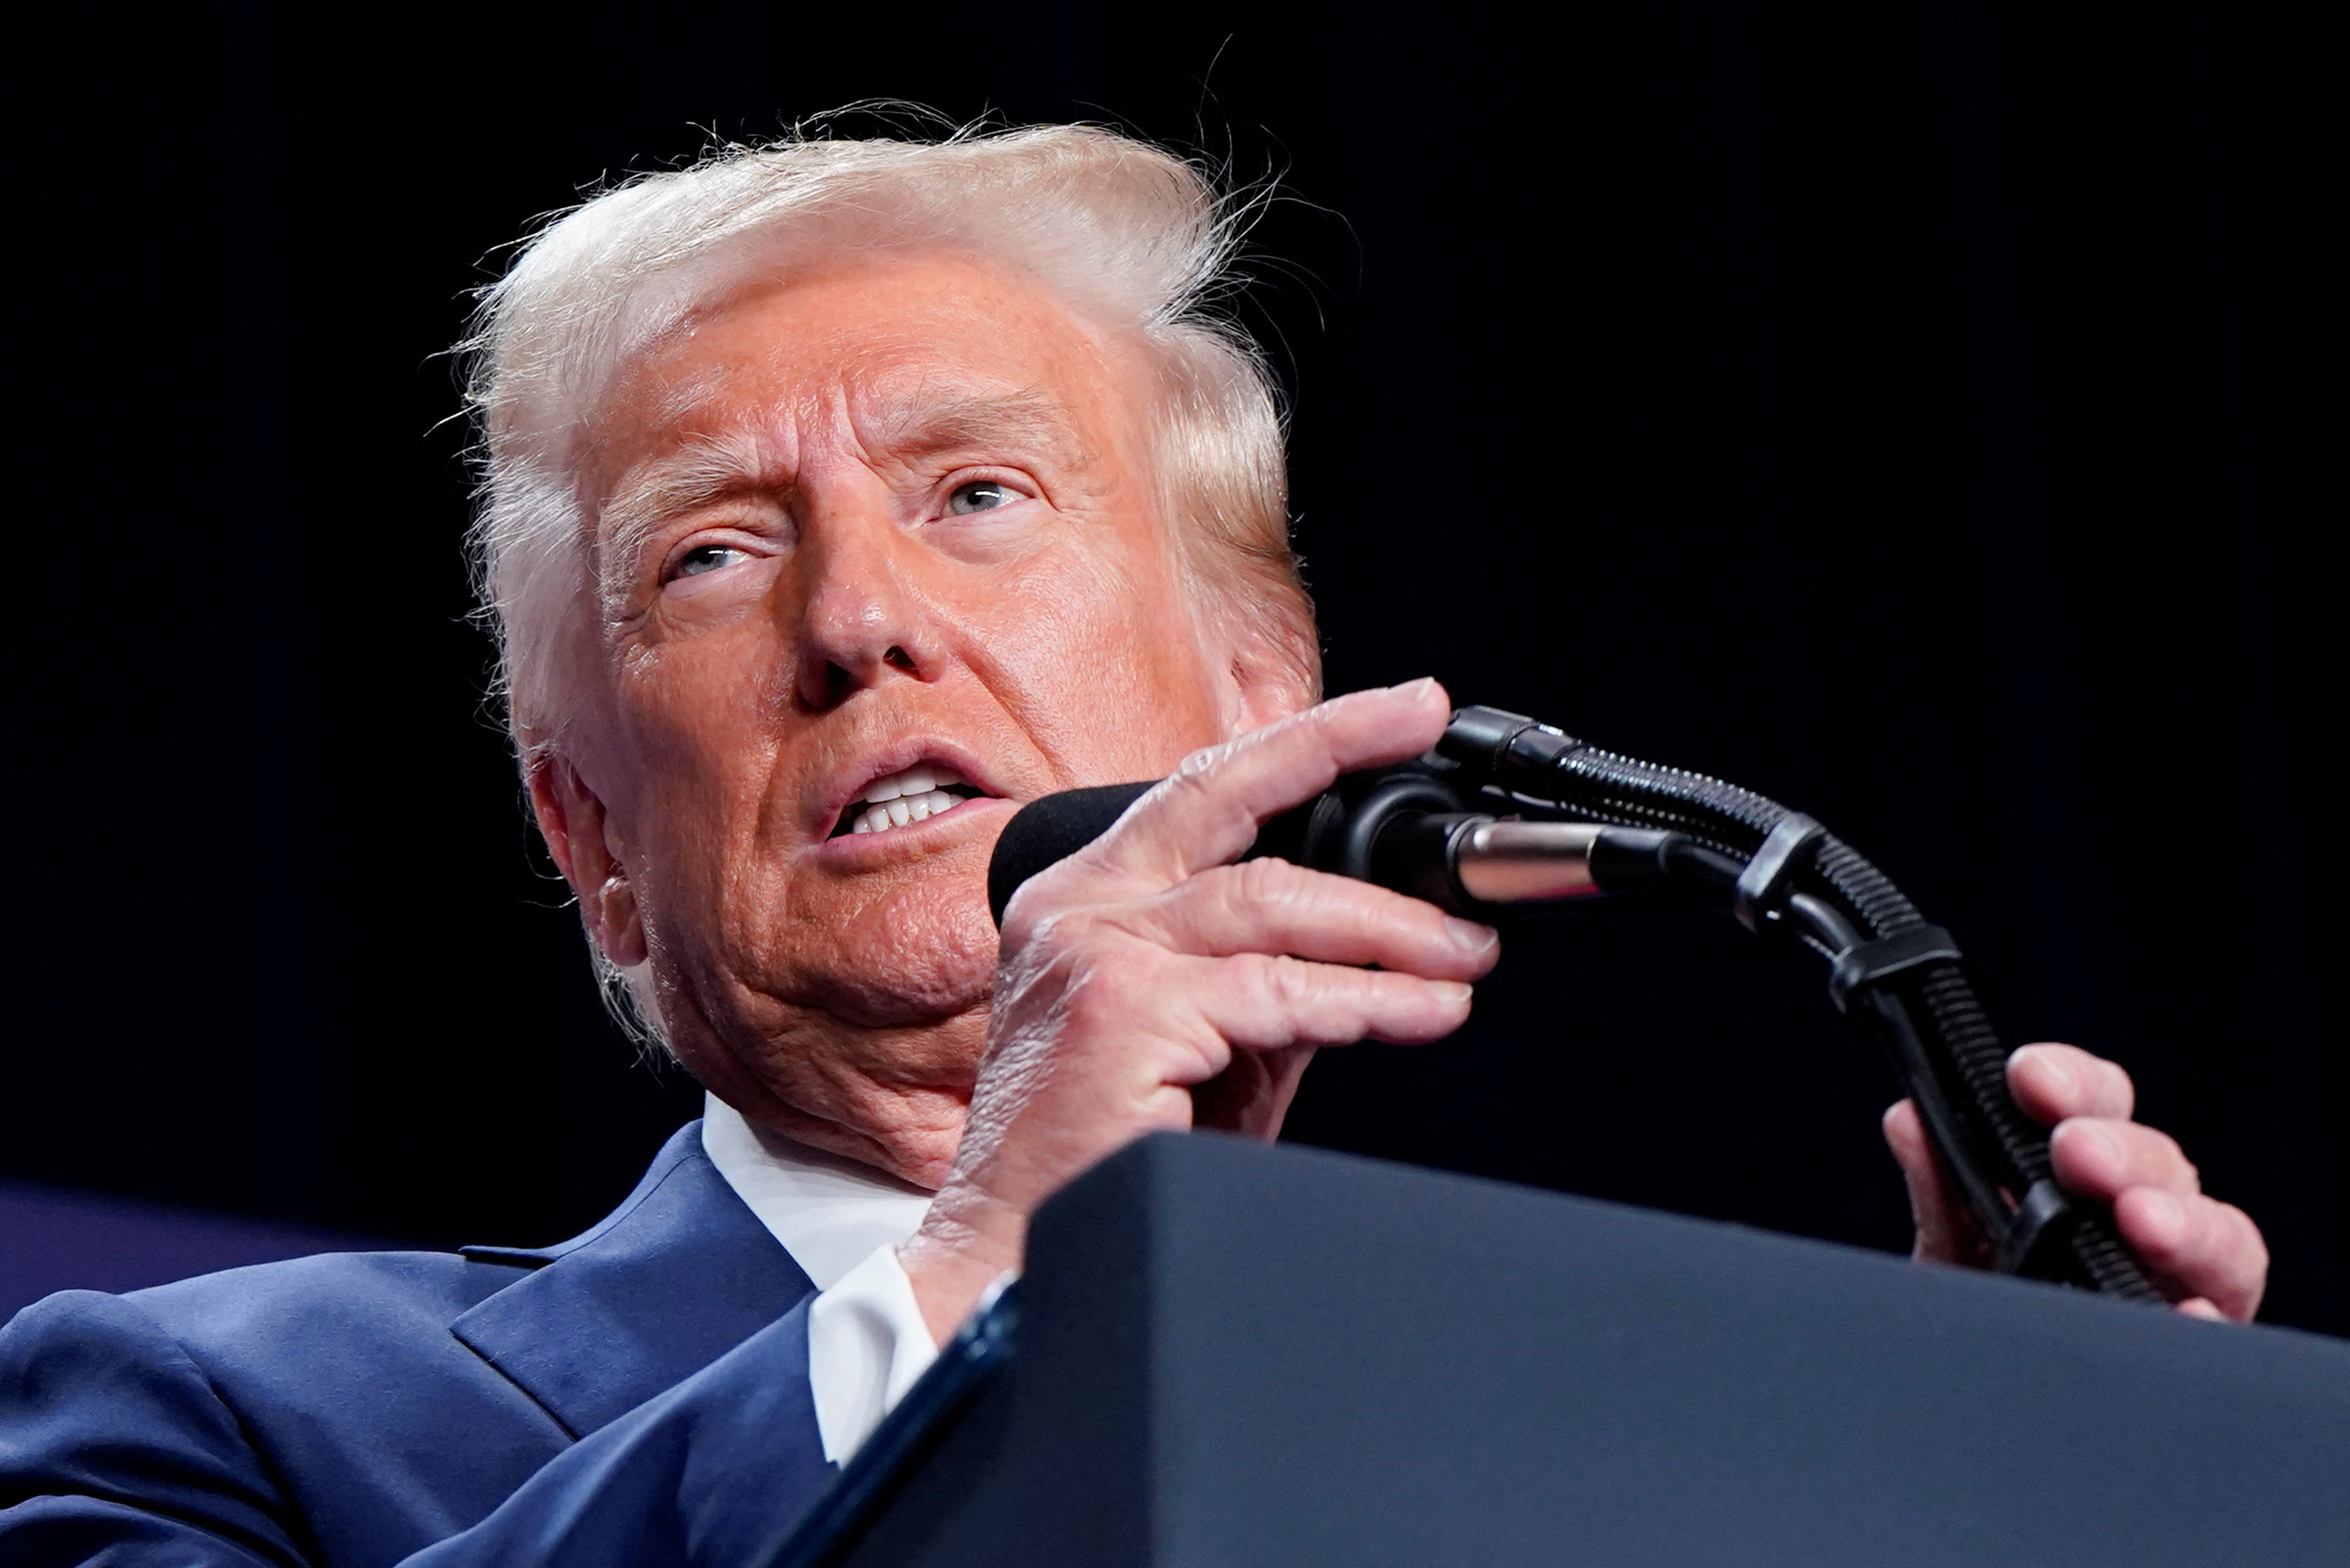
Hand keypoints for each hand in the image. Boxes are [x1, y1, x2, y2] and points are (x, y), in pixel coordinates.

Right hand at [898, 680, 1500, 1341]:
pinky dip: (1366, 1002)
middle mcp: (1075, 906)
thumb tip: (1378, 937)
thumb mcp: (1202, 1040)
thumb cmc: (1102, 1156)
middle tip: (1438, 763)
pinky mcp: (1121, 1010)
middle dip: (1346, 756)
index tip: (1397, 711)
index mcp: (1083, 896)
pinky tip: (1421, 1014)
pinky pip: (1275, 993)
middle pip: (1229, 800)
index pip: (1202, 787)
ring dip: (1387, 929)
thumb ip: (1268, 975)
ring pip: (1268, 901)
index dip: (1306, 740)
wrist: (1016, 1259)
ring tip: (1462, 958)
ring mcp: (1091, 951)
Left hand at [1882, 1042, 2267, 1320]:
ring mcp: (2182, 1281)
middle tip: (2075, 1152)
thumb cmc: (1983, 1312)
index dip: (2072, 1080)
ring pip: (2217, 1234)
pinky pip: (2225, 1328)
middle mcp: (2141, 1215)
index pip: (2097, 1103)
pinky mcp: (2202, 1344)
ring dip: (2182, 1221)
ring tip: (2143, 1221)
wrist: (1978, 1406)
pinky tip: (2188, 1313)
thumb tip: (1908, 1119)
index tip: (2029, 1077)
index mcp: (2083, 1174)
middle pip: (2160, 1161)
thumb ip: (1939, 1189)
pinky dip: (2207, 1317)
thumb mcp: (1953, 1251)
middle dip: (2119, 1148)